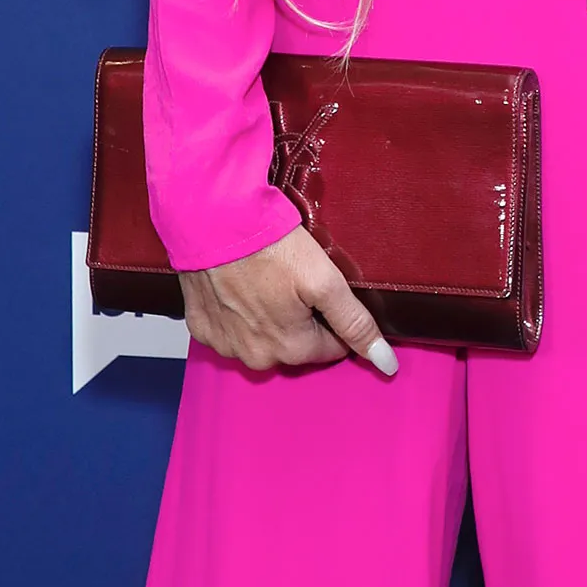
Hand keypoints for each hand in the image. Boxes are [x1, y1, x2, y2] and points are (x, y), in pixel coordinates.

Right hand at [179, 224, 399, 375]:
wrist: (213, 221)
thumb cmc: (270, 246)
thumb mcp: (324, 280)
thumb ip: (354, 323)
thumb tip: (386, 364)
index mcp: (289, 349)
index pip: (330, 347)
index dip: (334, 319)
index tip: (324, 291)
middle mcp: (255, 357)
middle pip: (294, 345)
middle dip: (300, 320)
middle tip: (294, 280)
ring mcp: (224, 344)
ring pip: (260, 339)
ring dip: (267, 317)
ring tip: (266, 278)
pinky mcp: (201, 326)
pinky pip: (228, 329)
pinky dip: (236, 312)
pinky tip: (239, 285)